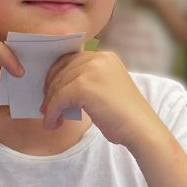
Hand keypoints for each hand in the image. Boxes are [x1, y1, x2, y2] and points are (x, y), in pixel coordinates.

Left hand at [41, 49, 162, 146]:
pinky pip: (58, 99)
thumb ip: (87, 82)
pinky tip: (54, 123)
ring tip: (51, 120)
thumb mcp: (106, 89)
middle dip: (50, 90)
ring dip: (50, 104)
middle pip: (61, 70)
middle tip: (45, 108)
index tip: (50, 93)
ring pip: (58, 85)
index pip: (71, 59)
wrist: (140, 129)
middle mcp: (98, 58)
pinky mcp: (84, 86)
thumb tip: (57, 88)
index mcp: (105, 57)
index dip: (56, 76)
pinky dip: (52, 112)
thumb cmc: (124, 116)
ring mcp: (91, 70)